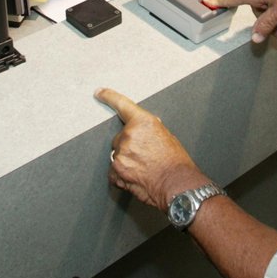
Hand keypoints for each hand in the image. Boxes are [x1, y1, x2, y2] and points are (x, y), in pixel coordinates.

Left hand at [97, 87, 207, 210]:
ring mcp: (120, 154)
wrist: (177, 185)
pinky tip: (136, 177)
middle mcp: (129, 135)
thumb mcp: (166, 136)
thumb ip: (149, 130)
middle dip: (129, 145)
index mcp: (143, 122)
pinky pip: (113, 171)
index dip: (109, 97)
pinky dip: (121, 174)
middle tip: (145, 156)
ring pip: (117, 154)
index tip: (99, 92)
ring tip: (144, 168)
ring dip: (126, 160)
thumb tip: (142, 131)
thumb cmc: (176, 163)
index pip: (122, 105)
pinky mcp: (116, 171)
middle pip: (120, 137)